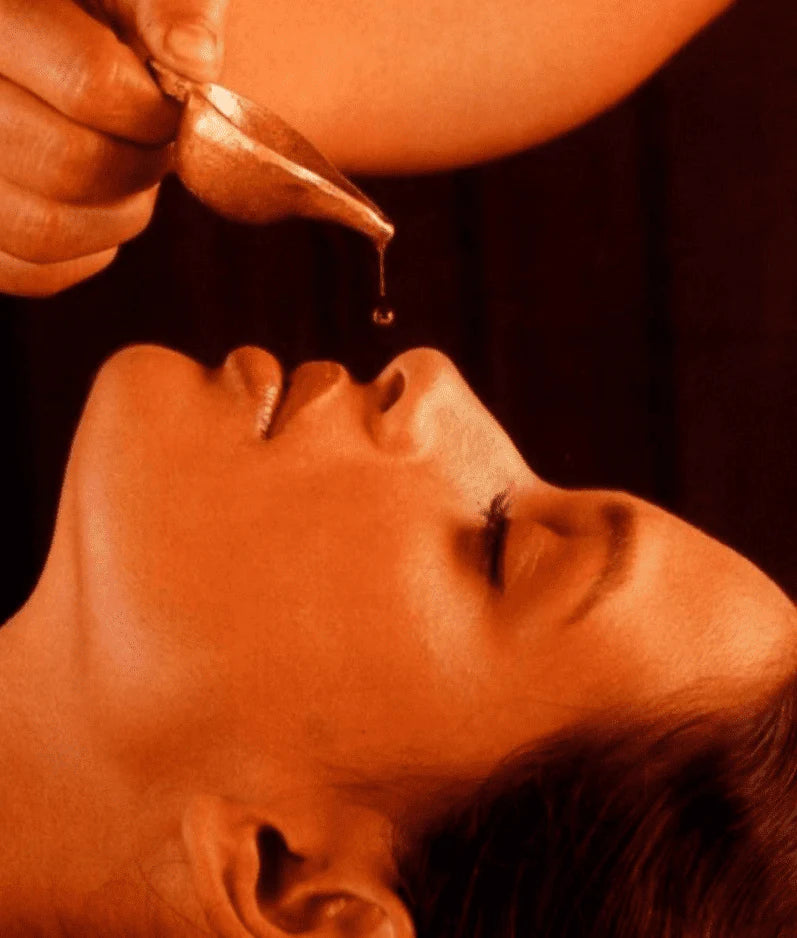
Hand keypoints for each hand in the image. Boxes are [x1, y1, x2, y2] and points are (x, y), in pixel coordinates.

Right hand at [0, 0, 227, 296]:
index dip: (155, 110)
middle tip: (155, 143)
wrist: (44, 35)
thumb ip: (170, 3)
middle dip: (140, 164)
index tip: (172, 106)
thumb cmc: (93, 7)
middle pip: (70, 165)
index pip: (91, 83)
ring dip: (119, 215)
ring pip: (44, 230)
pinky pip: (31, 272)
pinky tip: (97, 205)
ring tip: (130, 172)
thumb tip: (195, 62)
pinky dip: (86, 251)